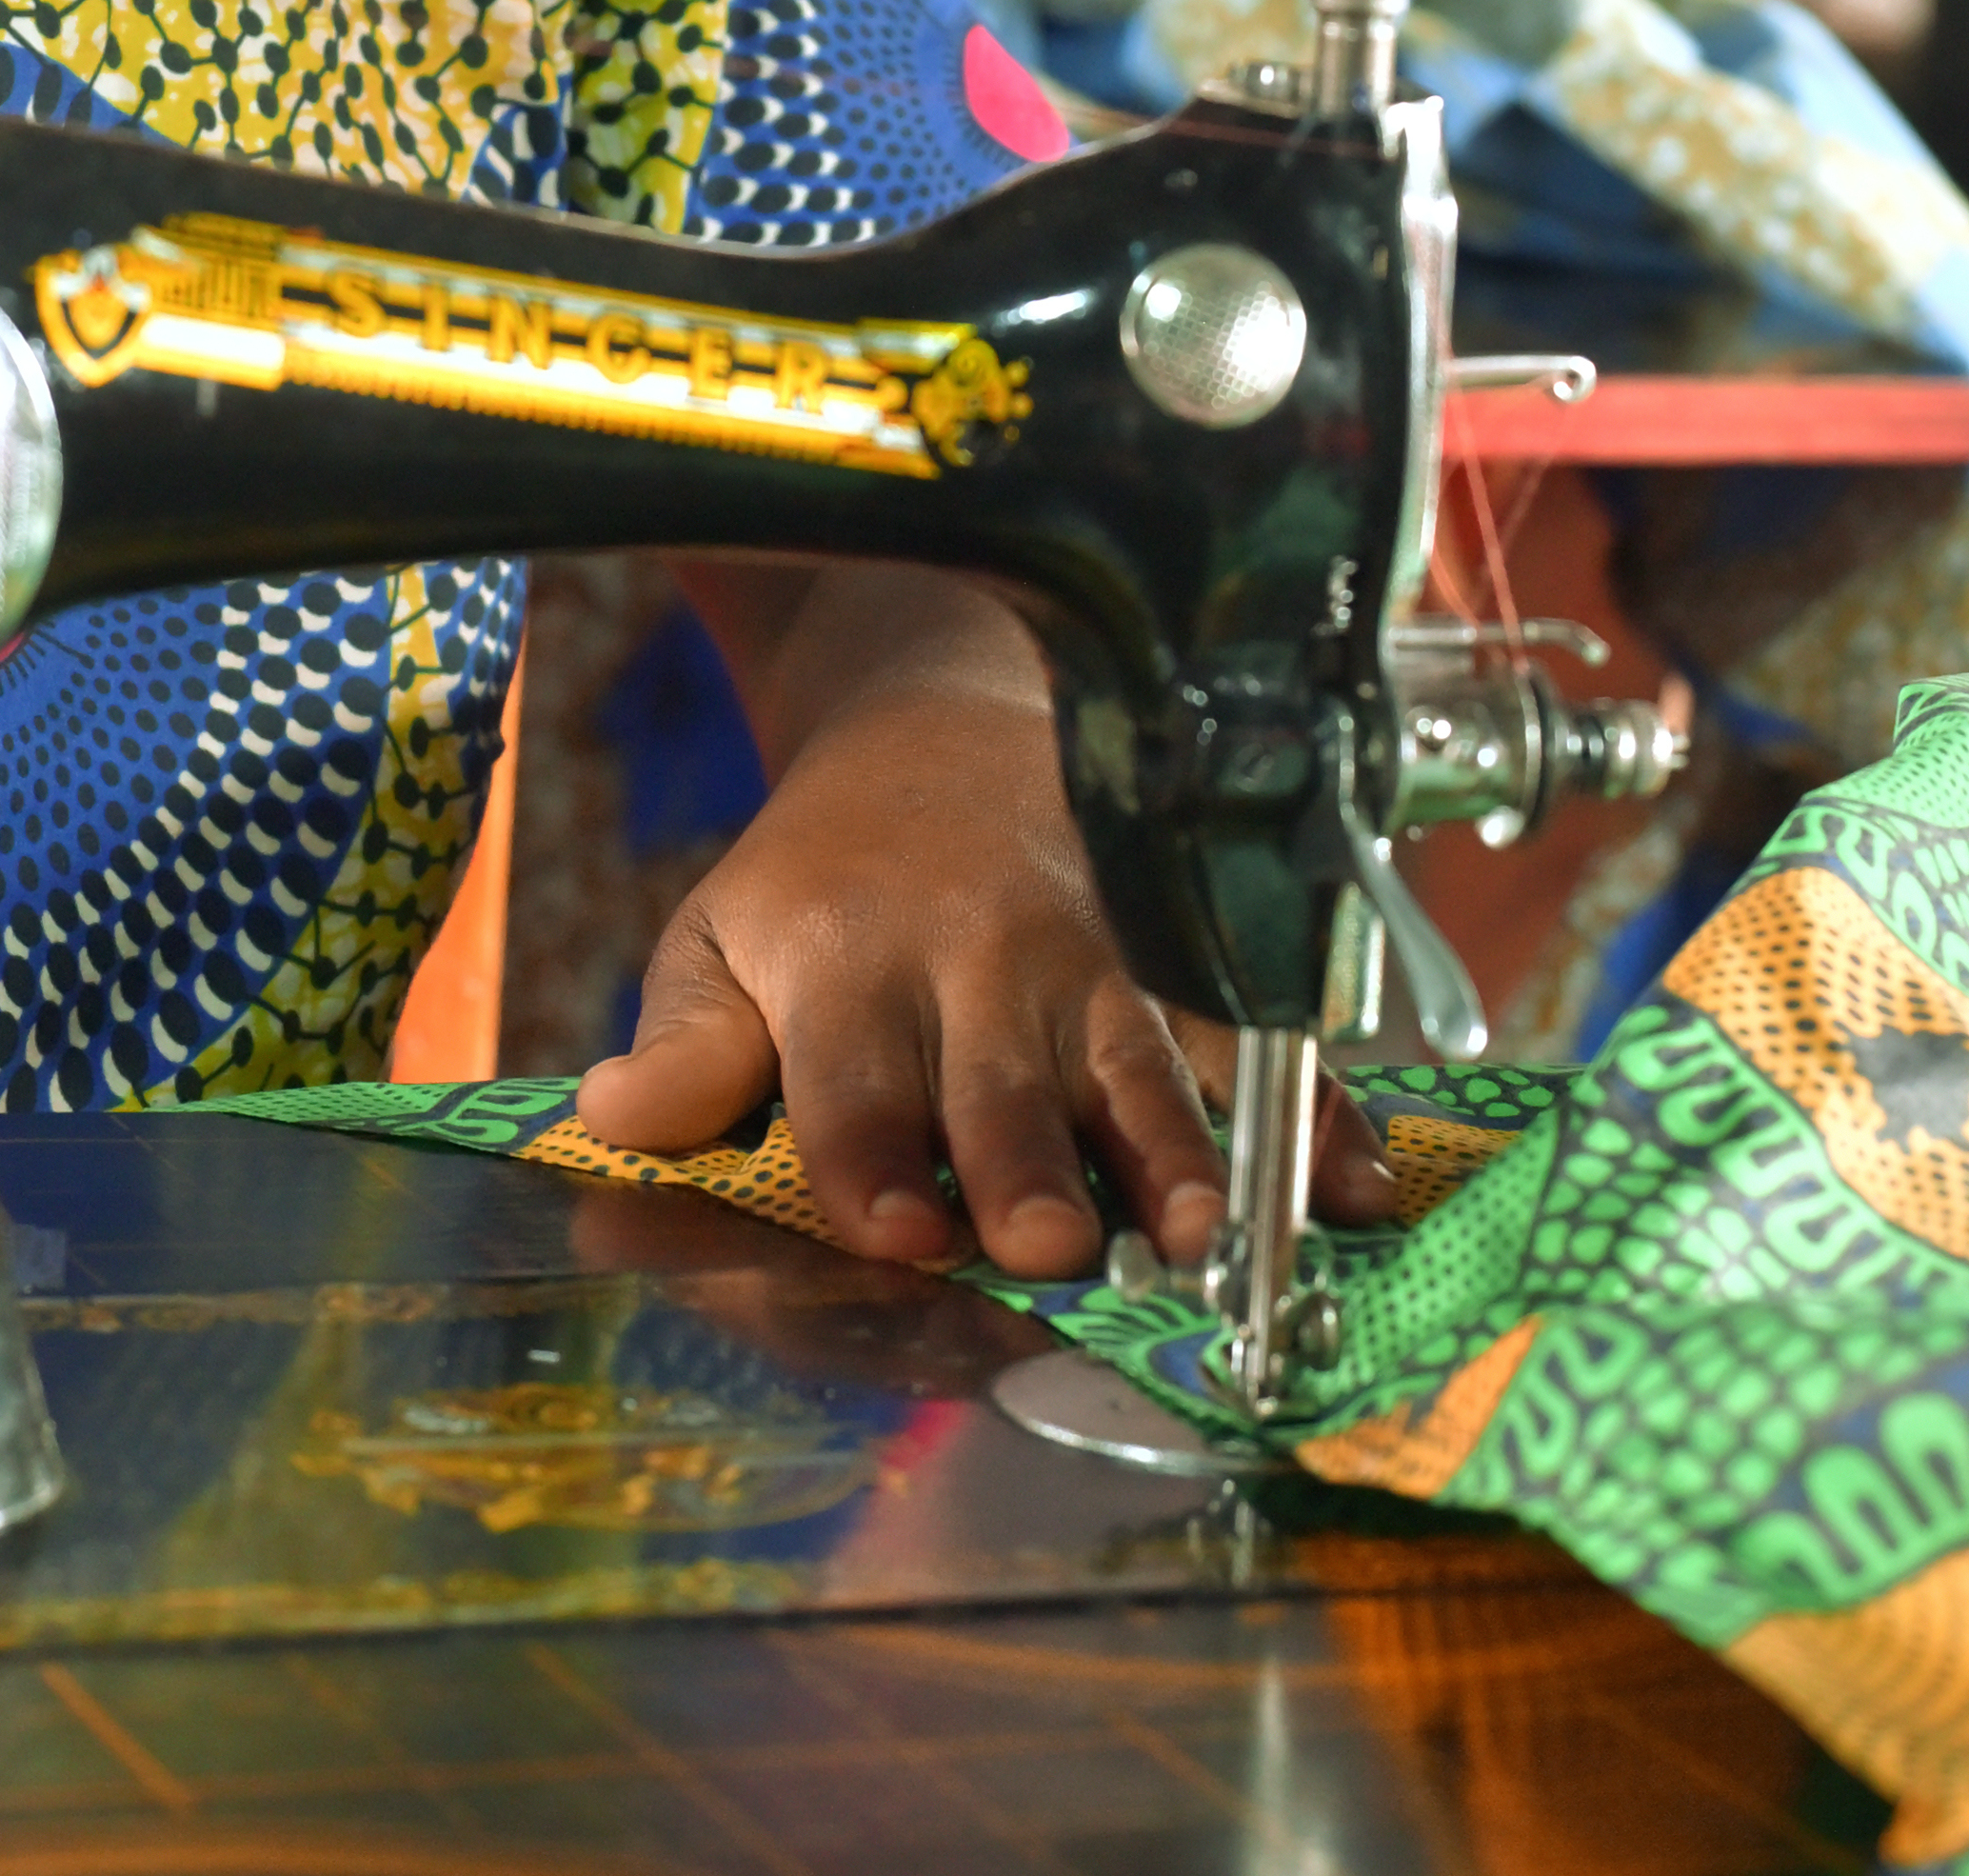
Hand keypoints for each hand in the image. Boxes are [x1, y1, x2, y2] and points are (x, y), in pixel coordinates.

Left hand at [569, 579, 1393, 1278]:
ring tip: (1199, 1234)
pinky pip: (1251, 1047)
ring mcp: (1094, 966)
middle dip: (1025, 1162)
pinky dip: (1316, 1118)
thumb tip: (611, 1123)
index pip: (853, 1082)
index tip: (895, 1225)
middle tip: (1044, 1243)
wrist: (947, 725)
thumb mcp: (722, 935)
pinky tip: (1358, 1189)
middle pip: (1004, 1085)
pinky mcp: (1178, 966)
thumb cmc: (819, 875)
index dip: (872, 1155)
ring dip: (1170, 1155)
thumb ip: (686, 1045)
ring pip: (1140, 1068)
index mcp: (847, 967)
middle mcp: (977, 967)